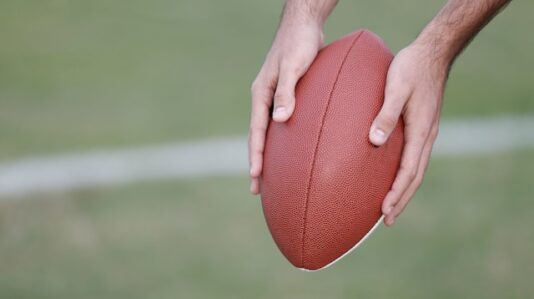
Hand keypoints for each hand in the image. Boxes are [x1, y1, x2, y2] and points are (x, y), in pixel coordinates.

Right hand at [249, 19, 323, 193]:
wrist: (304, 25)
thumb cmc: (299, 44)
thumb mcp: (293, 66)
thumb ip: (286, 92)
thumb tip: (280, 120)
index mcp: (261, 94)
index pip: (256, 131)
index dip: (256, 155)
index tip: (255, 176)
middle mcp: (264, 99)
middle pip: (259, 137)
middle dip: (257, 163)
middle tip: (257, 190)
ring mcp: (274, 98)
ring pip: (269, 133)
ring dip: (269, 155)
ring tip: (271, 178)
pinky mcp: (287, 96)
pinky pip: (282, 124)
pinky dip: (283, 141)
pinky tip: (291, 152)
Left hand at [369, 42, 449, 225]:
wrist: (432, 53)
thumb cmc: (411, 68)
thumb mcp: (395, 88)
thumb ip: (385, 114)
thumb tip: (374, 142)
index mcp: (420, 131)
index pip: (408, 171)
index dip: (396, 192)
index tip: (384, 211)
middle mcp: (426, 136)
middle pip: (414, 177)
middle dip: (401, 200)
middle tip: (386, 221)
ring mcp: (426, 132)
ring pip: (416, 169)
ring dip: (404, 190)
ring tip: (390, 207)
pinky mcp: (422, 127)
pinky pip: (414, 158)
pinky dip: (405, 174)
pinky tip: (394, 177)